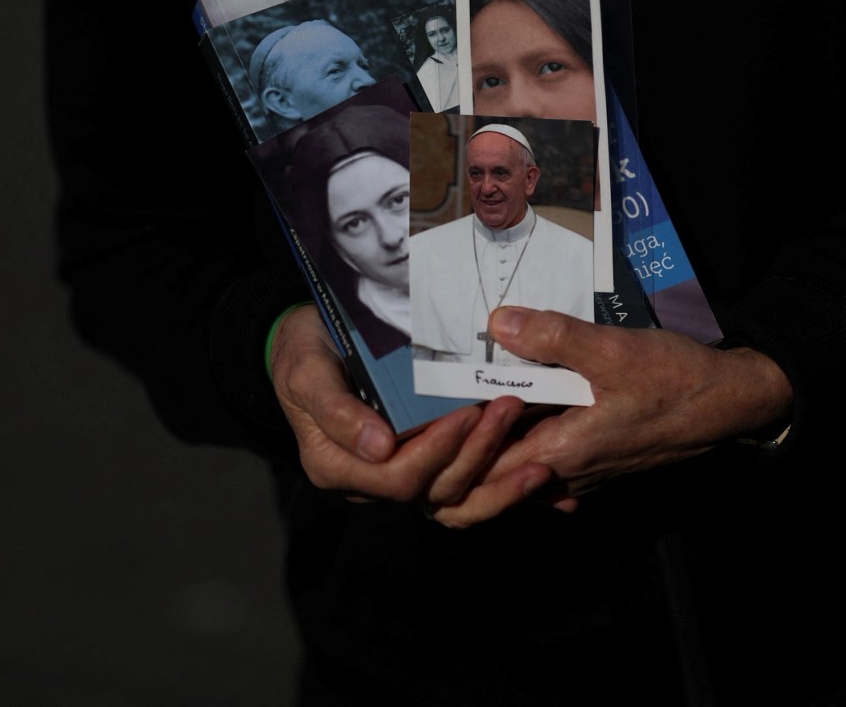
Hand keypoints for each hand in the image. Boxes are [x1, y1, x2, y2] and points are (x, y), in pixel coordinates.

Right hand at [269, 306, 553, 522]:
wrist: (308, 345)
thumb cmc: (304, 354)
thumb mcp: (306, 372)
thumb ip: (336, 409)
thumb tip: (378, 448)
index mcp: (338, 467)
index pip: (397, 477)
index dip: (435, 451)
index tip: (466, 414)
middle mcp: (371, 482)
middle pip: (433, 491)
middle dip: (475, 456)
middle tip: (509, 410)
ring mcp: (401, 476)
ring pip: (455, 501)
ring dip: (499, 485)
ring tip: (541, 466)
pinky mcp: (426, 464)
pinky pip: (465, 489)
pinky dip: (501, 488)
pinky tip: (540, 479)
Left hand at [462, 306, 792, 513]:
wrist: (730, 401)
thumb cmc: (675, 381)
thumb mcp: (613, 350)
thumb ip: (553, 337)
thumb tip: (498, 321)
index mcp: (559, 453)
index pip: (477, 470)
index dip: (450, 441)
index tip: (440, 397)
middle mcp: (563, 475)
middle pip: (488, 474)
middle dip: (463, 440)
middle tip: (449, 392)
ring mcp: (579, 473)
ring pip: (513, 466)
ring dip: (492, 434)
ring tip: (479, 388)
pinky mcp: (593, 462)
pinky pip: (540, 458)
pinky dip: (521, 434)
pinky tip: (521, 400)